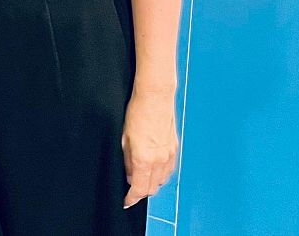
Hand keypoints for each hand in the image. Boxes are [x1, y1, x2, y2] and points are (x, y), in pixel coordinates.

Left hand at [122, 89, 177, 208]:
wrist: (155, 97)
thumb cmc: (137, 113)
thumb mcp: (124, 138)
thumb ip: (127, 160)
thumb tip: (129, 175)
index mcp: (144, 158)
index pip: (139, 189)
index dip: (131, 198)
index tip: (126, 201)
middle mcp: (159, 160)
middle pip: (152, 188)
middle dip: (141, 191)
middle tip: (130, 188)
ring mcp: (169, 155)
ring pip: (161, 180)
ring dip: (151, 183)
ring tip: (140, 177)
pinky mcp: (174, 149)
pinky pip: (169, 170)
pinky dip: (160, 174)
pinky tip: (152, 168)